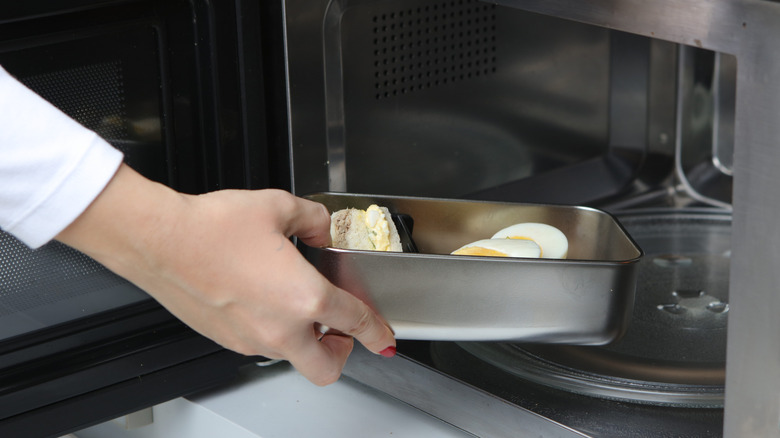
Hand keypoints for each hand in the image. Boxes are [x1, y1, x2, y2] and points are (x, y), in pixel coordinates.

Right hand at [56, 164, 395, 385]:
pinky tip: (264, 298)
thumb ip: (313, 219)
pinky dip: (275, 331)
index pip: (356, 322)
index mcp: (304, 298)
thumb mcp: (278, 207)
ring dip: (306, 339)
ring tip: (297, 303)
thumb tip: (323, 228)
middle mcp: (280, 329)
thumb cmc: (211, 227)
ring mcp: (251, 339)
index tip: (383, 337)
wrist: (159, 241)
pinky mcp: (226, 339)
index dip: (377, 331)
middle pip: (327, 368)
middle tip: (339, 328)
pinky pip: (262, 346)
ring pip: (293, 358)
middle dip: (342, 351)